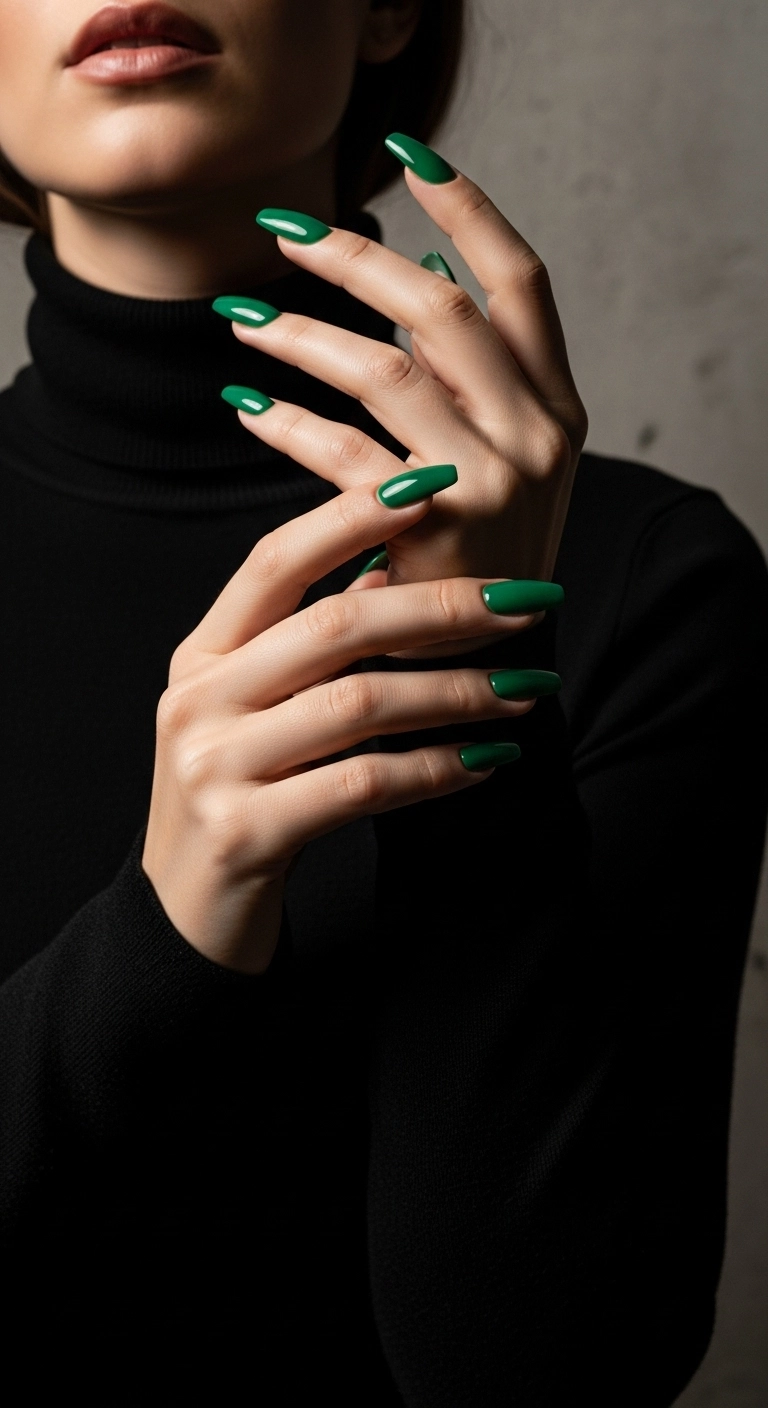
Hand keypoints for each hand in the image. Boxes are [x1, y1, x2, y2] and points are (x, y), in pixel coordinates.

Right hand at [142, 474, 546, 974]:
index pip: (274, 562)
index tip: (434, 484)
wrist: (185, 916)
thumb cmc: (240, 799)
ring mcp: (214, 767)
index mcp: (201, 656)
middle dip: (442, 608)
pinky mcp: (246, 833)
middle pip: (334, 628)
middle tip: (525, 604)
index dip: (352, 517)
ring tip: (525, 689)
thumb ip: (311, 649)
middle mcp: (199, 700)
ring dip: (457, 692)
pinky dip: (437, 768)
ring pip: (360, 705)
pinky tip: (487, 760)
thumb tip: (399, 571)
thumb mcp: (254, 712)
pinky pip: (364, 785)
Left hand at [217, 149, 586, 652]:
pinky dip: (288, 424)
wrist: (490, 663)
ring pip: (387, 371)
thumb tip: (426, 273)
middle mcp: (538, 433)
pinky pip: (346, 455)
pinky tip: (246, 406)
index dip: (471, 210)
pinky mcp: (440, 527)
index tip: (410, 154)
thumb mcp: (508, 458)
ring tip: (238, 322)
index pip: (523, 282)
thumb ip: (477, 377)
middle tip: (283, 229)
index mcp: (558, 405)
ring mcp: (495, 479)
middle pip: (445, 309)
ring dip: (302, 336)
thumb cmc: (483, 553)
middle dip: (355, 257)